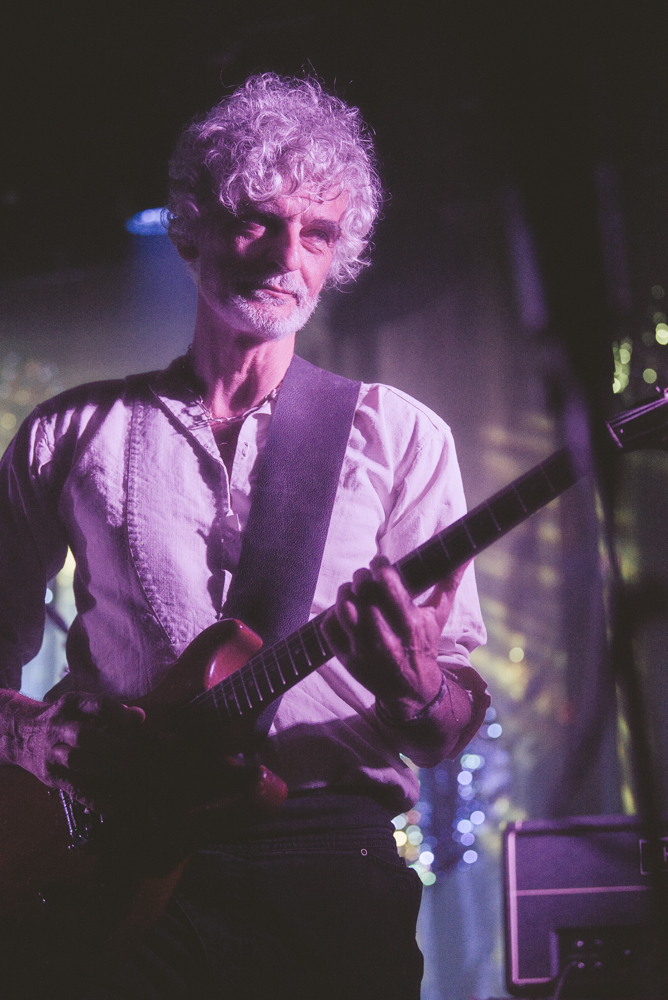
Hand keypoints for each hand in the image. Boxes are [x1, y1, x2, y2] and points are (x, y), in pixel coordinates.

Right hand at [0, 691, 144, 813]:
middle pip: (84, 735)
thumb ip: (110, 712)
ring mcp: (52, 751)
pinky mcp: (51, 775)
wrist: (22, 734)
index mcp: (71, 704)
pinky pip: (73, 788)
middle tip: (131, 752)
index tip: (136, 725)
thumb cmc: (66, 719)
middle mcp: (59, 726)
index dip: (119, 715)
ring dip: (103, 767)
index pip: (97, 705)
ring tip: (125, 772)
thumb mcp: (81, 708)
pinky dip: (94, 799)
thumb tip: (139, 716)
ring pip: (75, 760)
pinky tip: (113, 805)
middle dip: (111, 745)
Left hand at [322, 555, 467, 720]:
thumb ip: (449, 582)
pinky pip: (329, 628)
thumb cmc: (424, 645)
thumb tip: (467, 555)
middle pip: (364, 593)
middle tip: (365, 575)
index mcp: (411, 625)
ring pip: (343, 609)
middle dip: (362, 576)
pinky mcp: (347, 660)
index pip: (388, 584)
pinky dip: (332, 615)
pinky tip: (345, 613)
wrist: (411, 690)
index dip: (380, 567)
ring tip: (352, 590)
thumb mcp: (439, 616)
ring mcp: (364, 651)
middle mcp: (387, 639)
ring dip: (345, 592)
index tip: (380, 564)